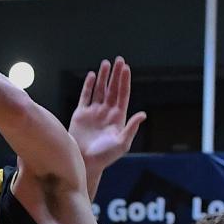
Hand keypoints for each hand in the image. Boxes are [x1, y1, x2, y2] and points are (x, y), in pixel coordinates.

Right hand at [68, 58, 145, 172]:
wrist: (85, 163)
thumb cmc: (104, 157)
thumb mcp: (121, 144)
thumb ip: (131, 128)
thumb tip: (143, 114)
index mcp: (117, 118)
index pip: (122, 95)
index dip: (124, 82)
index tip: (126, 68)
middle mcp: (106, 113)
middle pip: (112, 89)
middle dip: (116, 75)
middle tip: (119, 60)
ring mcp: (93, 113)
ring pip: (99, 90)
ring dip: (103, 77)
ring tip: (106, 63)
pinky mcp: (81, 114)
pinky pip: (85, 96)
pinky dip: (88, 86)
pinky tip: (92, 75)